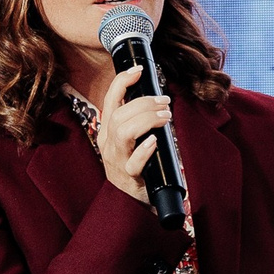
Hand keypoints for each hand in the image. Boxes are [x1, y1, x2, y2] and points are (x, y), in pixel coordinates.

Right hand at [93, 65, 171, 203]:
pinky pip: (133, 162)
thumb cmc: (136, 167)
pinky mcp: (128, 177)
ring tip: (165, 116)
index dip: (122, 82)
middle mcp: (108, 143)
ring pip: (123, 132)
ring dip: (147, 119)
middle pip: (119, 114)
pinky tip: (155, 141)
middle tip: (165, 102)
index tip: (139, 70)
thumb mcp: (131, 141)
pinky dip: (145, 149)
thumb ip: (138, 123)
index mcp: (108, 131)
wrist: (128, 203)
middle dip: (143, 102)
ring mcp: (116, 160)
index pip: (110, 100)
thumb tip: (159, 102)